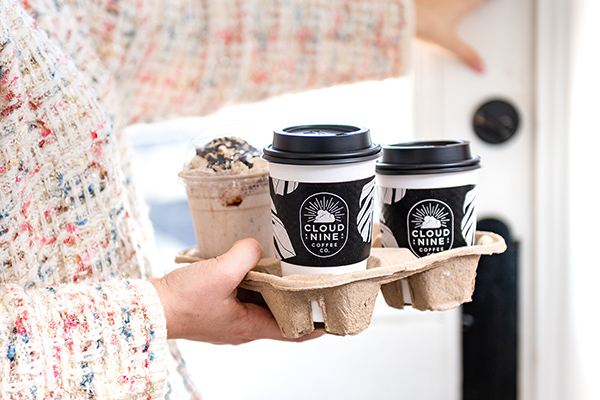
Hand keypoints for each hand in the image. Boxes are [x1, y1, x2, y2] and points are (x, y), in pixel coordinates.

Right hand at [149, 239, 322, 343]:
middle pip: (280, 314)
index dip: (316, 324)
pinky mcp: (218, 307)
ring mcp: (230, 318)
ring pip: (262, 303)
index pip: (295, 332)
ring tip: (286, 266)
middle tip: (313, 278)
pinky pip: (243, 295)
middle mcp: (243, 326)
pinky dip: (253, 282)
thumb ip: (246, 256)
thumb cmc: (182, 301)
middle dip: (298, 299)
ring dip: (274, 288)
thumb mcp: (221, 273)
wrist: (149, 306)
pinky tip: (252, 264)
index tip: (333, 313)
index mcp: (250, 326)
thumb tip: (256, 248)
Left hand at [415, 0, 486, 71]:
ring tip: (460, 4)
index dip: (488, 2)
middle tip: (475, 5)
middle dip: (472, 2)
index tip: (492, 3)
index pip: (481, 1)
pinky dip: (441, 2)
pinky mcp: (427, 0)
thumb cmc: (425, 25)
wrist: (404, 16)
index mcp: (461, 5)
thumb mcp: (449, 43)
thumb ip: (466, 55)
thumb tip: (480, 66)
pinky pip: (438, 0)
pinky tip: (439, 4)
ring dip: (456, 2)